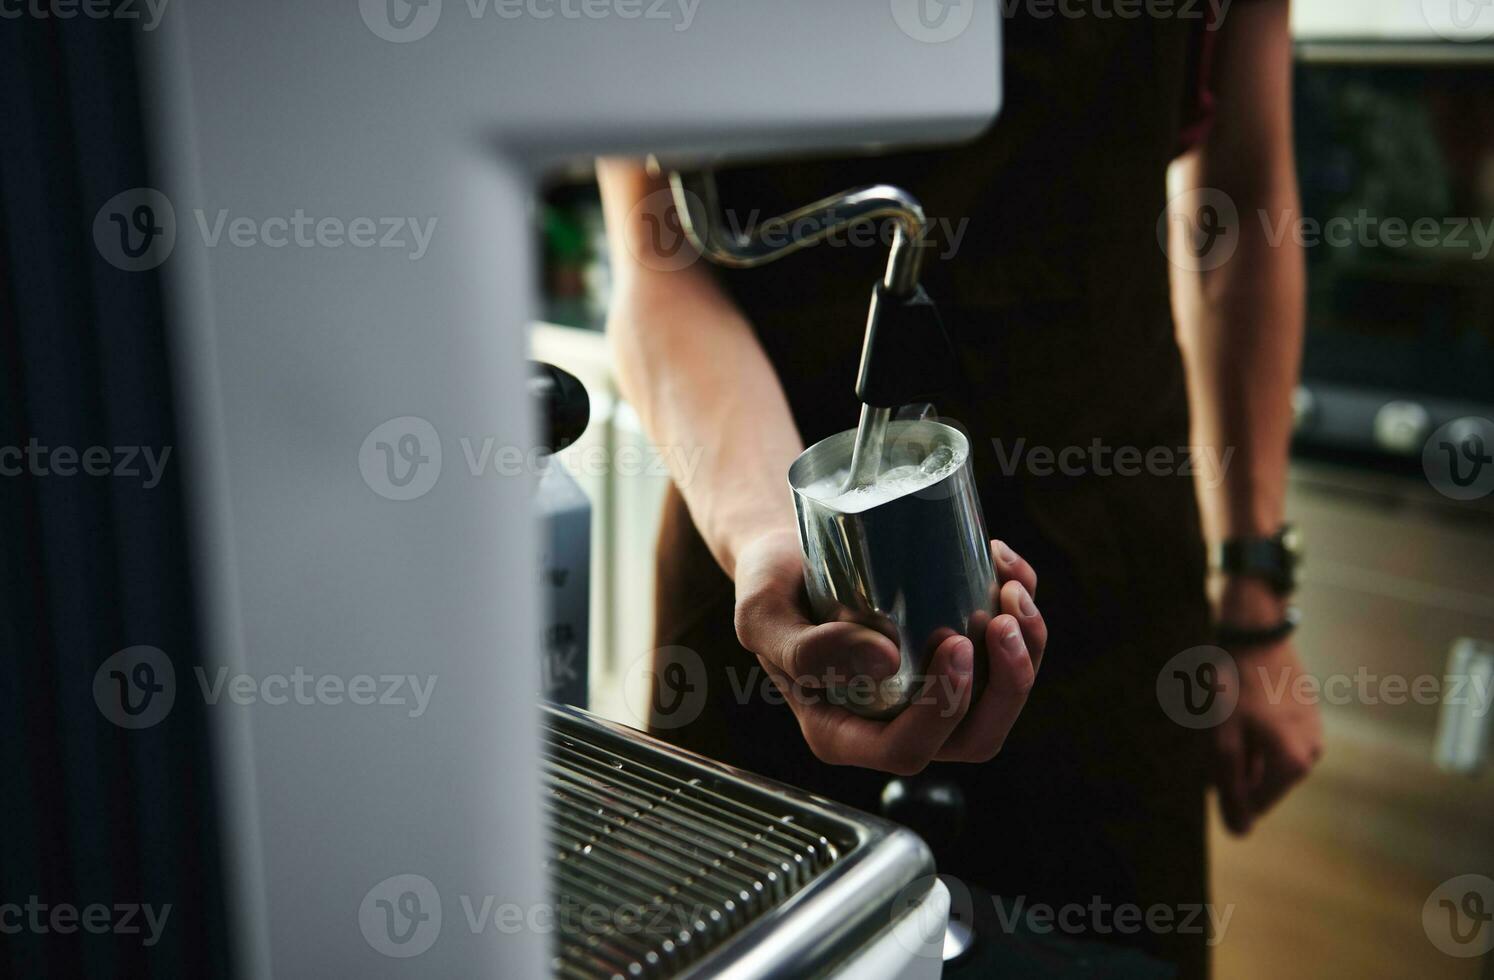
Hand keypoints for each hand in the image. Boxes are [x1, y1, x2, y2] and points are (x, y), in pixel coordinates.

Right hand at [731, 528, 1046, 774]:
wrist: (787, 553)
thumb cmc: (768, 588)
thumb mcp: (763, 617)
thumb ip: (805, 650)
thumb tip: (886, 663)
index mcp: (844, 733)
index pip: (908, 749)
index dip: (944, 708)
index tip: (953, 641)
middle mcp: (894, 723)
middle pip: (974, 736)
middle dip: (1008, 683)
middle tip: (1002, 617)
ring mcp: (930, 693)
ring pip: (1002, 700)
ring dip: (1027, 649)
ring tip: (1012, 588)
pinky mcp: (954, 657)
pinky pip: (1008, 655)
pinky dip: (1025, 610)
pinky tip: (1005, 566)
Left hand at [1213, 636, 1323, 834]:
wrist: (1256, 632)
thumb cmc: (1234, 685)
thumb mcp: (1222, 739)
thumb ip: (1230, 787)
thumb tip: (1239, 832)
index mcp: (1293, 764)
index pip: (1254, 804)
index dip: (1225, 788)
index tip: (1211, 754)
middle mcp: (1312, 753)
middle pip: (1261, 781)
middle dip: (1235, 765)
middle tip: (1218, 729)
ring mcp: (1314, 731)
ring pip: (1269, 758)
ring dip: (1245, 748)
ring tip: (1229, 715)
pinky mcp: (1309, 713)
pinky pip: (1279, 737)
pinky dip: (1257, 732)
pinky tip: (1242, 707)